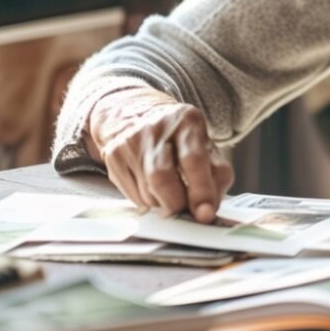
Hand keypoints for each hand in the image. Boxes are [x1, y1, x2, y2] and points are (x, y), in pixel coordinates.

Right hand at [84, 88, 232, 222]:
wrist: (138, 116)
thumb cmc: (180, 138)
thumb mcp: (206, 146)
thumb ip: (217, 175)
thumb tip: (209, 210)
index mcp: (187, 121)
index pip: (194, 159)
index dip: (201, 190)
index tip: (205, 214)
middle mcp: (156, 128)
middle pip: (162, 177)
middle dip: (176, 203)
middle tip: (184, 210)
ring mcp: (131, 141)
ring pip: (146, 192)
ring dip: (162, 204)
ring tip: (170, 195)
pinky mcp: (113, 156)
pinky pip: (132, 195)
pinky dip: (147, 202)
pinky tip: (153, 190)